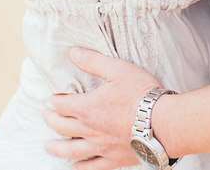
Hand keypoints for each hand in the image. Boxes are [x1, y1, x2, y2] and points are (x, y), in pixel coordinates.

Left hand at [43, 47, 162, 169]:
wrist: (163, 123)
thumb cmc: (142, 94)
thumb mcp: (118, 69)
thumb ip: (93, 61)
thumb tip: (72, 52)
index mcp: (88, 108)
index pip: (62, 104)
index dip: (56, 99)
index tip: (55, 96)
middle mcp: (90, 130)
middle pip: (62, 127)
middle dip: (51, 120)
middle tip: (46, 116)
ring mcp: (101, 147)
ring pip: (71, 150)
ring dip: (57, 147)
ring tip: (48, 146)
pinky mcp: (114, 160)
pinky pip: (92, 167)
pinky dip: (81, 167)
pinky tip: (74, 167)